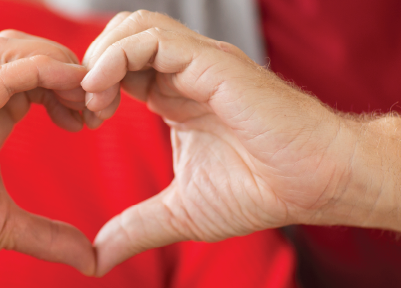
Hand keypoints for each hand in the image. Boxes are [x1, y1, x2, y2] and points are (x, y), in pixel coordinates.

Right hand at [0, 30, 94, 284]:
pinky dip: (37, 71)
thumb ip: (48, 236)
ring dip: (54, 61)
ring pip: (8, 50)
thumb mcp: (6, 227)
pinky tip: (66, 86)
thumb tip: (90, 259)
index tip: (92, 116)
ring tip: (83, 94)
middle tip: (94, 101)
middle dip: (65, 63)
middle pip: (20, 48)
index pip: (29, 73)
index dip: (66, 83)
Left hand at [81, 11, 366, 275]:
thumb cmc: (262, 190)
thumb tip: (98, 258)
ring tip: (94, 100)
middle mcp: (185, 72)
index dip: (92, 86)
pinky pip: (153, 38)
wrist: (317, 183)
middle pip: (120, 35)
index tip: (83, 122)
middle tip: (85, 109)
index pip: (119, 65)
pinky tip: (105, 92)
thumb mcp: (181, 213)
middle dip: (90, 66)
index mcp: (175, 95)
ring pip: (133, 26)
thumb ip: (136, 229)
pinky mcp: (213, 62)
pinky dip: (117, 56)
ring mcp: (200, 63)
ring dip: (100, 57)